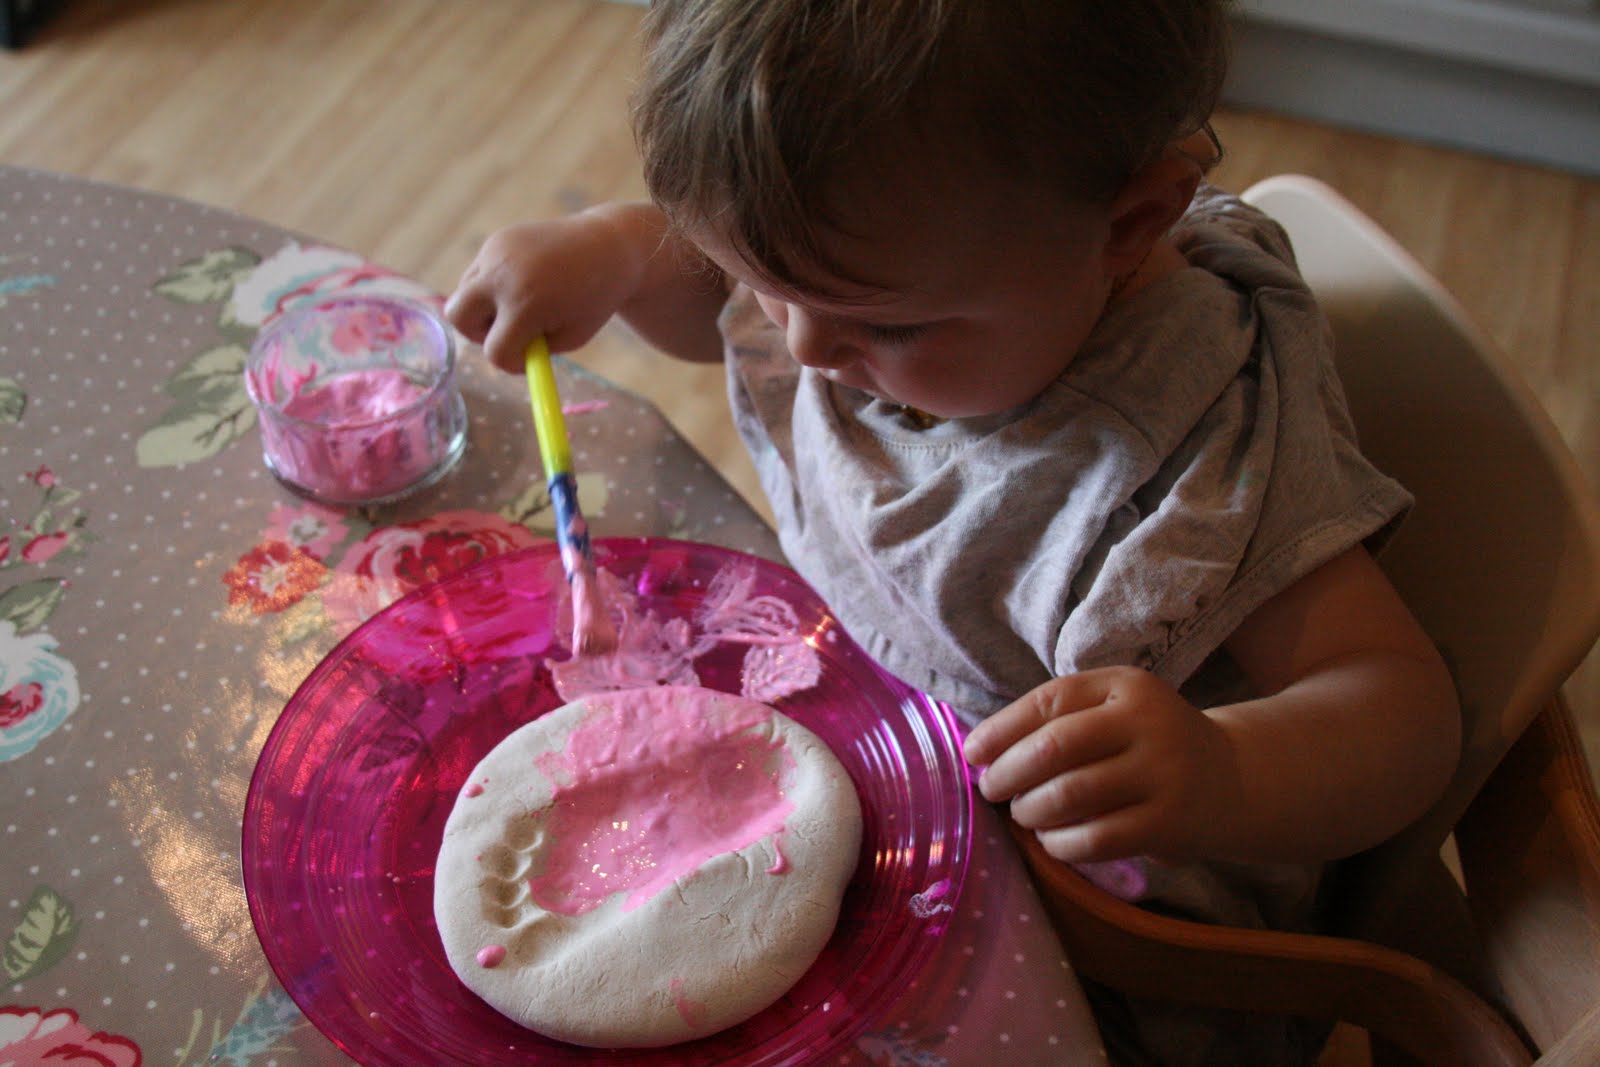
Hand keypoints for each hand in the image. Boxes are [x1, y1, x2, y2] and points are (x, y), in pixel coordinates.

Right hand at [445, 208, 644, 372]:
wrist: (608, 247)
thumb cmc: (593, 301)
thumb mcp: (570, 337)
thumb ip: (531, 349)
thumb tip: (495, 352)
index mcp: (526, 304)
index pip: (495, 351)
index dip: (511, 362)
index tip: (530, 357)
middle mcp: (503, 275)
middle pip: (458, 317)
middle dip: (477, 333)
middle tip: (506, 332)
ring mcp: (495, 253)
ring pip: (463, 294)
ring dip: (484, 309)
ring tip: (522, 305)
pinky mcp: (496, 240)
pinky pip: (478, 274)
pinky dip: (492, 287)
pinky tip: (524, 282)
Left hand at [963, 667, 1238, 863]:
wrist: (1232, 779)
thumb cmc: (1147, 743)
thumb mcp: (1115, 709)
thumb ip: (1060, 719)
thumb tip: (982, 749)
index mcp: (1125, 685)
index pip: (1049, 701)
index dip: (1002, 729)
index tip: (972, 753)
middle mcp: (1146, 723)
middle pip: (1054, 748)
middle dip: (1008, 773)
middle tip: (991, 789)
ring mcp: (1162, 773)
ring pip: (1070, 796)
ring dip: (1031, 810)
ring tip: (1023, 814)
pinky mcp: (1169, 823)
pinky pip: (1096, 838)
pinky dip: (1060, 844)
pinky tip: (1052, 841)